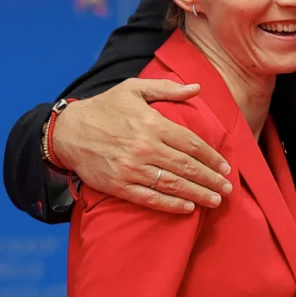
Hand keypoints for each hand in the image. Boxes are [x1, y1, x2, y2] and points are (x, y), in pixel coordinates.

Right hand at [52, 78, 233, 212]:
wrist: (69, 131)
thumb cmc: (105, 107)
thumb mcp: (134, 88)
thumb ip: (167, 89)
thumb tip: (197, 88)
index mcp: (152, 123)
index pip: (191, 143)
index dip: (211, 157)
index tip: (224, 166)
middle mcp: (145, 147)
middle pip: (187, 167)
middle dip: (210, 179)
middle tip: (227, 188)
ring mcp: (132, 169)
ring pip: (173, 185)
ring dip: (198, 194)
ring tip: (215, 200)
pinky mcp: (119, 186)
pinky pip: (151, 198)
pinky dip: (171, 205)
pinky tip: (188, 208)